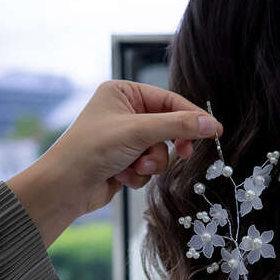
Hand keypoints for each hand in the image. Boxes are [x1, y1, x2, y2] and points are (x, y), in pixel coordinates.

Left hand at [7, 80, 222, 246]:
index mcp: (123, 93)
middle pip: (167, 128)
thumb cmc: (92, 150)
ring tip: (133, 168)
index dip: (191, 117)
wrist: (65, 187)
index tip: (214, 131)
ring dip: (150, 164)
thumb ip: (178, 126)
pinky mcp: (123, 161)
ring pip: (159, 152)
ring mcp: (124, 139)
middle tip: (183, 154)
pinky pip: (148, 168)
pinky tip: (121, 176)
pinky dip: (139, 175)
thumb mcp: (139, 132)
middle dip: (164, 146)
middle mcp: (124, 112)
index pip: (168, 100)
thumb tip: (211, 125)